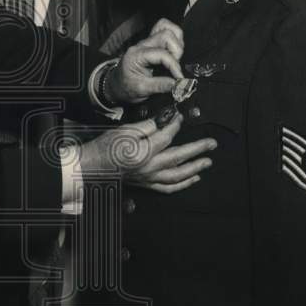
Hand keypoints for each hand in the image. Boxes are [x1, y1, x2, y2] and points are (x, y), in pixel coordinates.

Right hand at [78, 113, 215, 193]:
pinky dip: (183, 184)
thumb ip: (147, 126)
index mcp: (144, 151)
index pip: (166, 136)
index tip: (181, 117)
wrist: (93, 165)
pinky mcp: (147, 184)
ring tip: (207, 162)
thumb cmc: (106, 147)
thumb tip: (164, 121)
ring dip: (195, 168)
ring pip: (178, 175)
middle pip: (179, 157)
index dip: (175, 125)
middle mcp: (149, 167)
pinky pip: (168, 187)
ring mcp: (149, 178)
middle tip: (212, 144)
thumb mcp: (125, 130)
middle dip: (198, 149)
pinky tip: (193, 178)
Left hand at [106, 18, 184, 104]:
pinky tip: (174, 51)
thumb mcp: (142, 90)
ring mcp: (146, 41)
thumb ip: (161, 85)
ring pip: (167, 28)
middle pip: (166, 35)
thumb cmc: (126, 87)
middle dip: (176, 51)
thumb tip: (180, 83)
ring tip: (175, 59)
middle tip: (175, 67)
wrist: (116, 85)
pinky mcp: (151, 42)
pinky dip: (173, 37)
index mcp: (137, 55)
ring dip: (176, 43)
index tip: (179, 78)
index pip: (162, 54)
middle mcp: (142, 44)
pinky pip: (164, 29)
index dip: (174, 66)